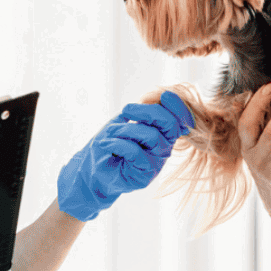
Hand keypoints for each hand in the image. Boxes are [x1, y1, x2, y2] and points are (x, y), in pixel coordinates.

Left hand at [57, 92, 193, 220]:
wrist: (92, 169)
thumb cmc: (109, 143)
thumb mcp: (123, 121)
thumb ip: (140, 112)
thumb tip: (156, 99)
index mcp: (162, 133)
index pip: (178, 118)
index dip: (177, 106)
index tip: (164, 96)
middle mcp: (164, 147)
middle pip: (171, 124)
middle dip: (149, 112)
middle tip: (126, 110)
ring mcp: (157, 162)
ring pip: (152, 136)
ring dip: (126, 129)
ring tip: (110, 132)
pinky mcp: (146, 174)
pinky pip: (136, 152)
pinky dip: (117, 143)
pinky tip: (106, 143)